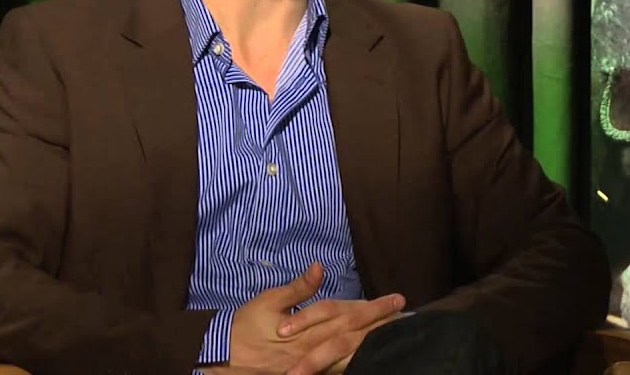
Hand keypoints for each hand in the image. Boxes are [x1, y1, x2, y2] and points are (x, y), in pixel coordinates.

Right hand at [222, 262, 405, 373]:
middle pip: (357, 337)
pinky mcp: (308, 374)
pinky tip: (367, 356)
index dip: (375, 308)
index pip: (350, 315)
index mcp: (311, 328)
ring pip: (351, 356)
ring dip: (372, 344)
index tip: (397, 300)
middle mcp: (316, 348)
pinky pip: (336, 370)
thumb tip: (318, 266)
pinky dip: (354, 361)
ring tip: (393, 334)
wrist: (224, 359)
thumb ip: (297, 288)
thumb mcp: (269, 301)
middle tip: (405, 316)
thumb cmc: (246, 327)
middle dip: (382, 326)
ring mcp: (313, 365)